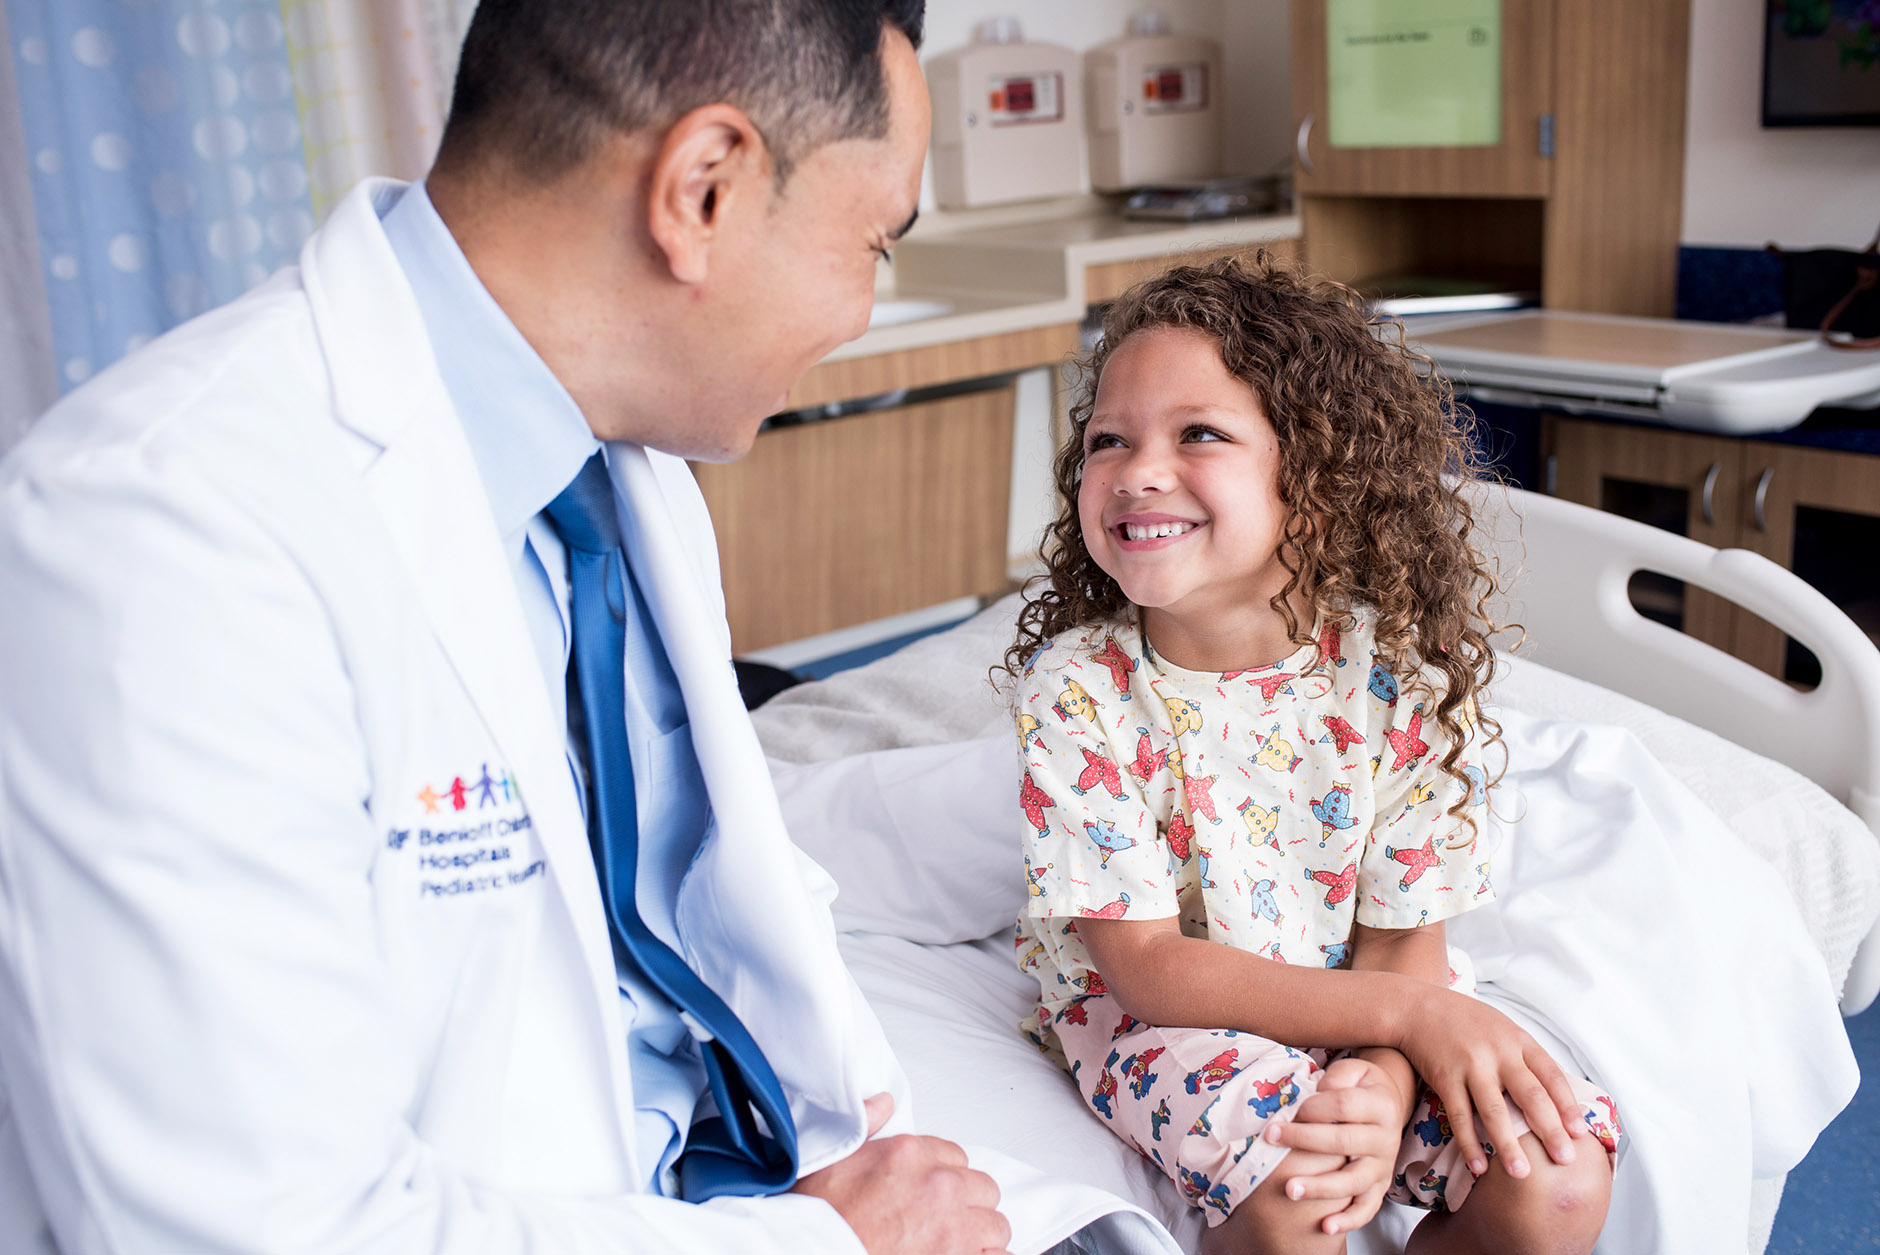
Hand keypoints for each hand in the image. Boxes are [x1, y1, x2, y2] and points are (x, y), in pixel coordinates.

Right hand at [792, 1094, 1011, 1254]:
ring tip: (960, 1242)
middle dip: (967, 1202)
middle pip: (981, 1187)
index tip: (933, 1189)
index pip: (955, 1155)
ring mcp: (954, 1226)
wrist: (815, 1248)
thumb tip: (882, 1103)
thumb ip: (864, 1124)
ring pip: (996, 1223)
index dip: (944, 1174)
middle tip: (945, 1217)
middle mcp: (939, 1185)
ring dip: (980, 1233)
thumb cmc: (819, 1215)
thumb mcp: (832, 1157)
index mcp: (910, 1153)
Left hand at [1263, 1055, 1404, 1235]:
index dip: (1312, 1106)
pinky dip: (1348, 1220)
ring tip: (1290, 1189)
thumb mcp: (1356, 1070)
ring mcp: (1382, 1166)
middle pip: (1343, 1142)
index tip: (1286, 1107)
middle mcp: (1385, 1138)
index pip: (1343, 1105)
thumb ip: (1338, 1075)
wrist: (1387, 1104)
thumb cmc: (1361, 1086)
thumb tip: (1318, 1090)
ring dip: (1320, 1187)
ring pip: (1353, 1180)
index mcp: (1381, 1105)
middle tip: (1271, 1137)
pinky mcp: (1379, 1187)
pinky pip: (1366, 1208)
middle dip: (1304, 1140)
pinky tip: (1326, 1226)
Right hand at [1398, 988, 1585, 1179]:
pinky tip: (1478, 1166)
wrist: (1417, 1006)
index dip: (1568, 1105)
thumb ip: (1525, 1056)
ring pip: (1494, 1111)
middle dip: (1550, 1130)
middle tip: (1565, 1159)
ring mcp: (1470, 1064)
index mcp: (1518, 1040)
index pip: (1551, 1075)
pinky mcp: (1444, 1077)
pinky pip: (1459, 1116)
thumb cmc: (1464, 1020)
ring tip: (1522, 1174)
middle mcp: (1498, 1052)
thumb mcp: (1502, 1028)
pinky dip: (1469, 1143)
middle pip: (1530, 1096)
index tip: (1580, 1133)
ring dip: (1509, 1145)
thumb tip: (1555, 1094)